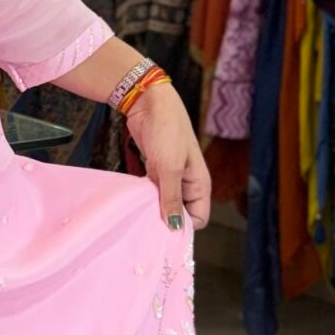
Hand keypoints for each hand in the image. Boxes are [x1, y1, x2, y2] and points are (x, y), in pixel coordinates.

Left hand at [127, 80, 210, 232]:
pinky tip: (134, 200)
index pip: (199, 218)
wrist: (149, 102)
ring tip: (138, 214)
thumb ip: (172, 198)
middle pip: (181, 213)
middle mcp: (188, 183)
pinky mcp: (155, 170)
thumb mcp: (169, 168)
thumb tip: (175, 227)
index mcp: (200, 184)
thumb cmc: (166, 131)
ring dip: (153, 208)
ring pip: (165, 203)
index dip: (183, 226)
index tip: (163, 231)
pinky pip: (153, 192)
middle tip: (146, 225)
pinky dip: (145, 196)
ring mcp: (171, 176)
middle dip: (166, 220)